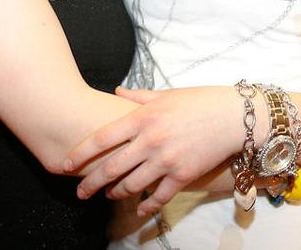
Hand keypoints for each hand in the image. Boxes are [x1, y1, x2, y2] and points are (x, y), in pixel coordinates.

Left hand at [64, 86, 237, 215]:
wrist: (234, 117)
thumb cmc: (200, 101)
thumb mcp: (166, 94)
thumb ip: (138, 97)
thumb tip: (117, 92)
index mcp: (143, 117)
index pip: (102, 138)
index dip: (80, 153)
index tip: (65, 164)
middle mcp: (150, 140)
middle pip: (110, 167)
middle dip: (90, 182)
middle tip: (79, 191)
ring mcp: (166, 160)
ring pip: (130, 184)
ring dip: (114, 193)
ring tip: (107, 195)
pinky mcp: (182, 175)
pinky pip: (157, 196)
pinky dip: (145, 205)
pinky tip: (138, 208)